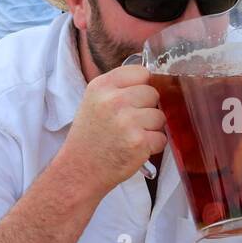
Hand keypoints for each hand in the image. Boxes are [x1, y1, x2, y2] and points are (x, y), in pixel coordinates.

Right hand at [62, 64, 166, 195]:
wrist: (80, 170)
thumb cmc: (90, 137)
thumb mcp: (94, 101)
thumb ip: (119, 88)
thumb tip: (151, 81)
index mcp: (102, 86)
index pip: (141, 72)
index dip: (141, 87)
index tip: (133, 100)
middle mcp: (114, 100)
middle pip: (153, 94)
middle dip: (147, 109)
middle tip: (129, 123)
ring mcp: (128, 121)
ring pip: (160, 116)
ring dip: (151, 129)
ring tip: (130, 137)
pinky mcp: (139, 142)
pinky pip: (161, 138)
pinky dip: (153, 146)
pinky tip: (134, 149)